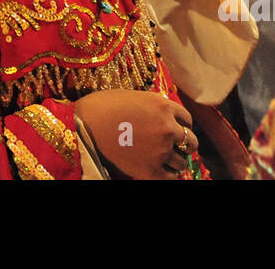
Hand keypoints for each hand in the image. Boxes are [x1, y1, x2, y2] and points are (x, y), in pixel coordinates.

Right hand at [75, 90, 194, 179]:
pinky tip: (161, 170)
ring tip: (167, 159)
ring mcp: (160, 150)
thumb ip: (154, 107)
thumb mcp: (135, 97)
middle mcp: (167, 128)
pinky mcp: (150, 170)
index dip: (182, 125)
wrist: (84, 125)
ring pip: (182, 161)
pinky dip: (168, 174)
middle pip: (190, 141)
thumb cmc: (103, 107)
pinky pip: (171, 177)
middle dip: (185, 144)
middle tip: (177, 147)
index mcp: (163, 106)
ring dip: (176, 160)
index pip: (187, 119)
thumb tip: (164, 116)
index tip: (177, 130)